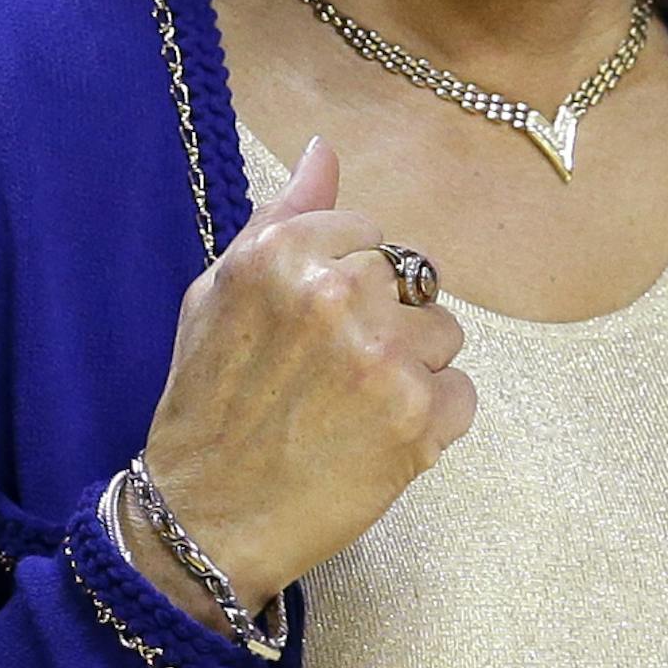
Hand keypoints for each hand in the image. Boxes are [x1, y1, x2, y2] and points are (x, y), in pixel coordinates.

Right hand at [132, 137, 475, 628]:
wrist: (206, 517)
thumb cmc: (207, 404)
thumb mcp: (217, 293)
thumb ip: (280, 218)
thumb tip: (324, 150)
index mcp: (284, 253)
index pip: (369, 234)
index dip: (345, 283)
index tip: (313, 329)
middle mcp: (338, 293)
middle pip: (412, 280)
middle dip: (383, 322)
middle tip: (331, 376)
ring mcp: (384, 356)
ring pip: (444, 335)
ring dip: (412, 369)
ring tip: (353, 410)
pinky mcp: (419, 417)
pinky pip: (461, 395)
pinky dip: (430, 422)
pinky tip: (377, 441)